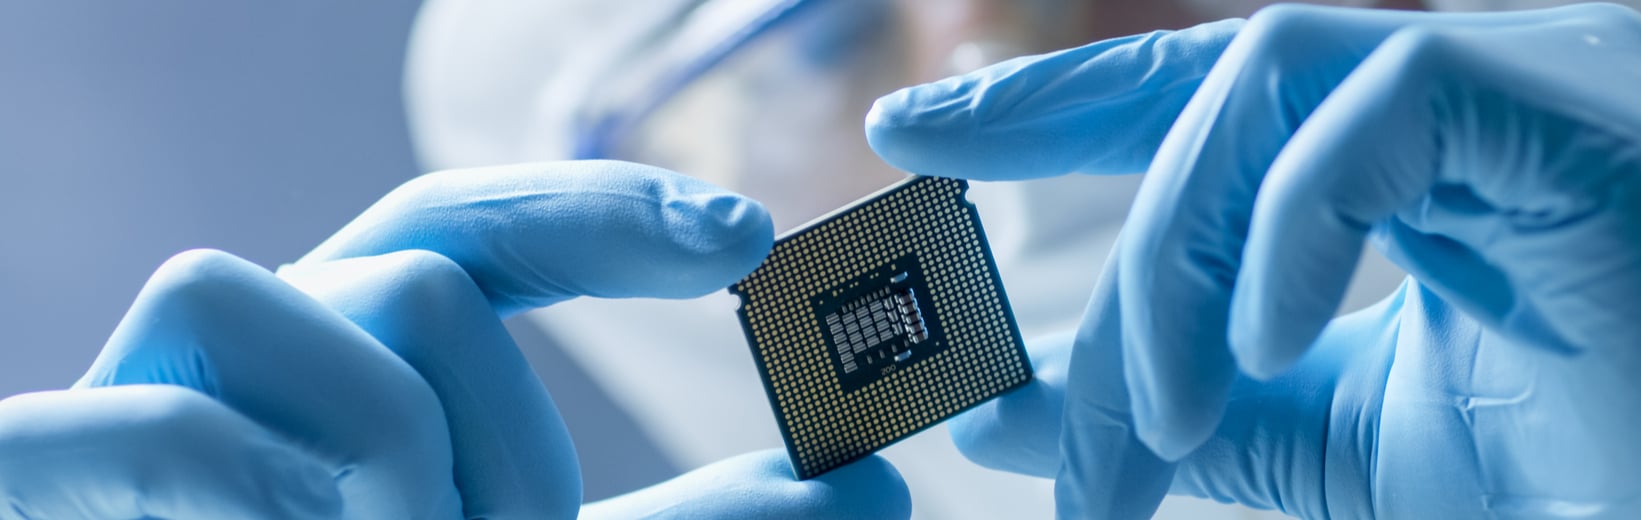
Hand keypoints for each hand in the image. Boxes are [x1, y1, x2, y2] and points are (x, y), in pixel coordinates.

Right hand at [0, 161, 908, 518]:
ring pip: (341, 313)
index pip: (481, 229)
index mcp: (364, 365)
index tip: (749, 241)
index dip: (608, 210)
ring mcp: (150, 396)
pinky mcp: (48, 464)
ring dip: (414, 473)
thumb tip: (874, 488)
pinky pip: (180, 428)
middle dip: (517, 432)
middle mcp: (264, 355)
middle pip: (426, 261)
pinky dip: (264, 507)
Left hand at [867, 4, 1640, 518]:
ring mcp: (1538, 76)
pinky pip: (1373, 108)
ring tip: (1155, 418)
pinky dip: (1284, 227)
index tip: (913, 131)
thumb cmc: (1570, 496)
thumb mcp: (1321, 445)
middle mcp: (1475, 82)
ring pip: (1267, 82)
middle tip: (976, 325)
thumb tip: (996, 405)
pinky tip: (1257, 348)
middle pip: (1213, 78)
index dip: (1053, 100)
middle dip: (1072, 176)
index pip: (1205, 89)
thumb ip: (1176, 408)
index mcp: (1418, 146)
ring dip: (1170, 256)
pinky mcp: (1587, 112)